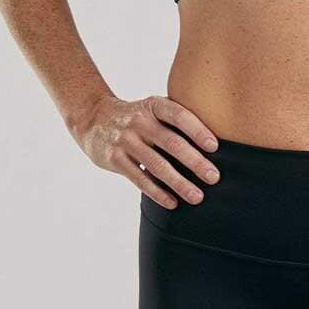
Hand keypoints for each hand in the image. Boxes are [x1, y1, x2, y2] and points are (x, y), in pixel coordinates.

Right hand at [74, 95, 220, 208]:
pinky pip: (139, 179)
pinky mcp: (114, 159)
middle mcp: (139, 121)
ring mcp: (125, 140)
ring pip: (156, 165)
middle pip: (171, 143)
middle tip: (214, 177)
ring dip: (179, 183)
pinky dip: (157, 192)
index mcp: (153, 105)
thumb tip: (214, 147)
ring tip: (197, 196)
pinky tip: (172, 202)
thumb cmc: (138, 118)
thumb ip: (176, 122)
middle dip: (195, 162)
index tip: (215, 146)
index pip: (179, 116)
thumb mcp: (153, 109)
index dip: (197, 130)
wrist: (93, 118)